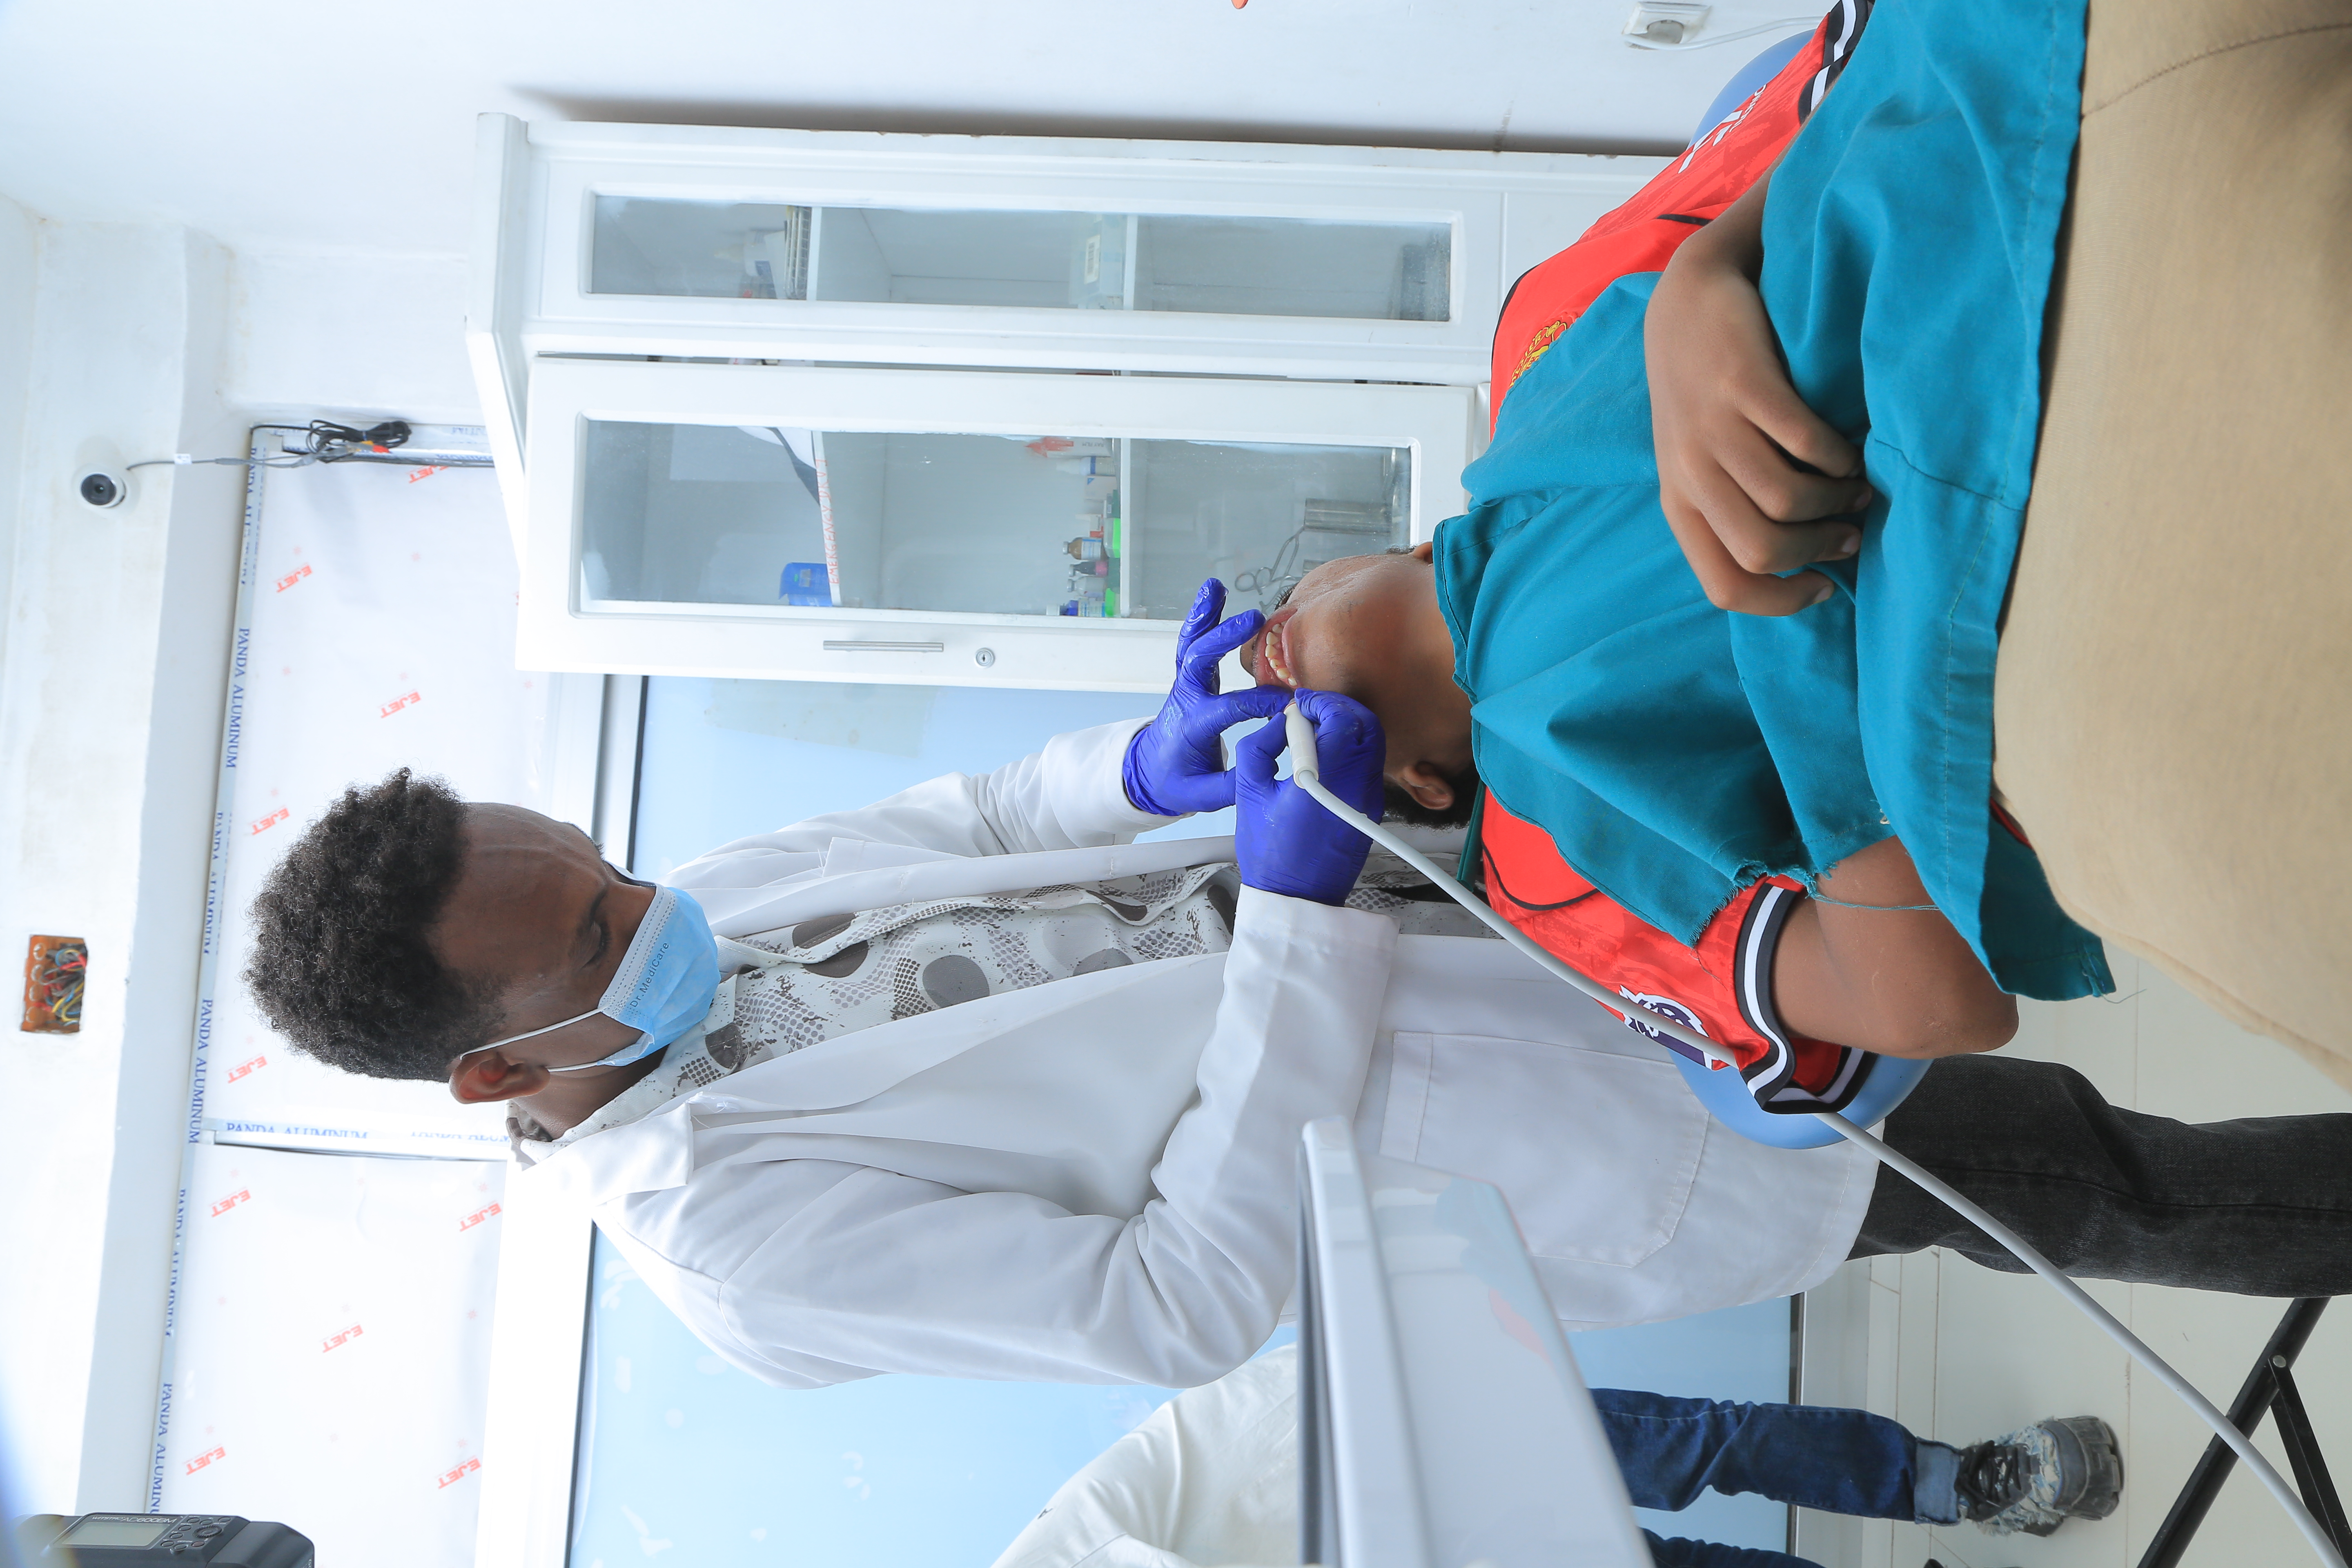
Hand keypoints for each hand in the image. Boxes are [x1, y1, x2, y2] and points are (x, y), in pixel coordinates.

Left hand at [1123, 579, 1291, 816]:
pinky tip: (1213, 592)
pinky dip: (1202, 617)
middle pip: (1199, 662)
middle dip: (1223, 639)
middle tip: (1251, 620)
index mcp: (1191, 726)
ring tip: (1215, 587)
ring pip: (1192, 644)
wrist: (1146, 773)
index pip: (1227, 708)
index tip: (1286, 703)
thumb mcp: (1201, 796)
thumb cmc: (1174, 782)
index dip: (1257, 702)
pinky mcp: (1191, 679)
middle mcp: (1186, 700)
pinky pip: (1193, 643)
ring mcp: (1186, 685)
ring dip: (1204, 616)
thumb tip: (1267, 767)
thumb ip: (1233, 786)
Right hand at [1233, 690, 1386, 904]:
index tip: (1298, 706)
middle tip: (1310, 712)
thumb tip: (1279, 722)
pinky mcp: (1371, 808)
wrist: (1297, 898)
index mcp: (1327, 779)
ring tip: (1316, 732)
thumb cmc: (1271, 854)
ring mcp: (1369, 798)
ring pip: (1372, 743)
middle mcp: (1357, 786)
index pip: (1340, 718)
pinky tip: (1326, 756)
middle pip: (1366, 724)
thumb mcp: (1249, 792)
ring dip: (1347, 726)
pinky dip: (1351, 748)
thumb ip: (1260, 746)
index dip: (1318, 702)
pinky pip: (1369, 764)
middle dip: (1337, 708)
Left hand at [1645, 176, 1873, 615]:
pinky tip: (1847, 451)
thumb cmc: (1703, 392)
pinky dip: (1837, 456)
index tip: (1822, 586)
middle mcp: (1690, 473)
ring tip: (1857, 488)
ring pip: (1787, 501)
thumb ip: (1731, 508)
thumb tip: (1796, 563)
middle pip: (1761, 551)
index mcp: (1679, 503)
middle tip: (1850, 531)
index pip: (1725, 586)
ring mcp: (1714, 429)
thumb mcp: (1699, 460)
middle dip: (1818, 551)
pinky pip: (1803, 442)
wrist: (1689, 299)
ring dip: (1837, 503)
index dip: (1780, 602)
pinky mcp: (1744, 386)